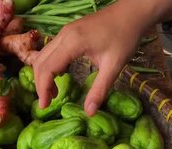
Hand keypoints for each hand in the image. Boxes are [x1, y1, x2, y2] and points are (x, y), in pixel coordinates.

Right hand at [32, 0, 171, 115]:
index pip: (47, 68)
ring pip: (43, 55)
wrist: (132, 13)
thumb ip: (100, 90)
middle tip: (48, 102)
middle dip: (41, 84)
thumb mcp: (114, 66)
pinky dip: (50, 65)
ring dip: (44, 74)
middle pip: (40, 62)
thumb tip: (89, 113)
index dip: (43, 88)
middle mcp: (63, 35)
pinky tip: (61, 76)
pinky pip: (51, 50)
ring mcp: (65, 32)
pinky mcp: (69, 32)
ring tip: (54, 92)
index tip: (45, 106)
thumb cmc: (125, 37)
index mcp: (72, 42)